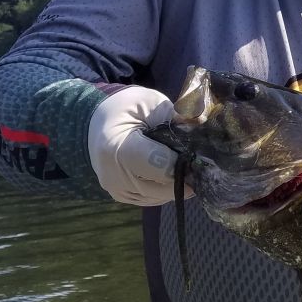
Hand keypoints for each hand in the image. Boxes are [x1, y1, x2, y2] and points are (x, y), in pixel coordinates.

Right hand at [88, 85, 192, 205]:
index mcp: (119, 149)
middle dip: (186, 176)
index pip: (162, 166)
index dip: (185, 161)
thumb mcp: (151, 102)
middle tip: (202, 163)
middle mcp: (114, 176)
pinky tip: (172, 172)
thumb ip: (177, 116)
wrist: (97, 121)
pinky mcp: (121, 196)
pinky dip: (166, 187)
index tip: (200, 153)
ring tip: (187, 164)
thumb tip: (203, 125)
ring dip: (178, 184)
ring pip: (161, 197)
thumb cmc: (126, 108)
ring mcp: (117, 190)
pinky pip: (153, 198)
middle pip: (163, 187)